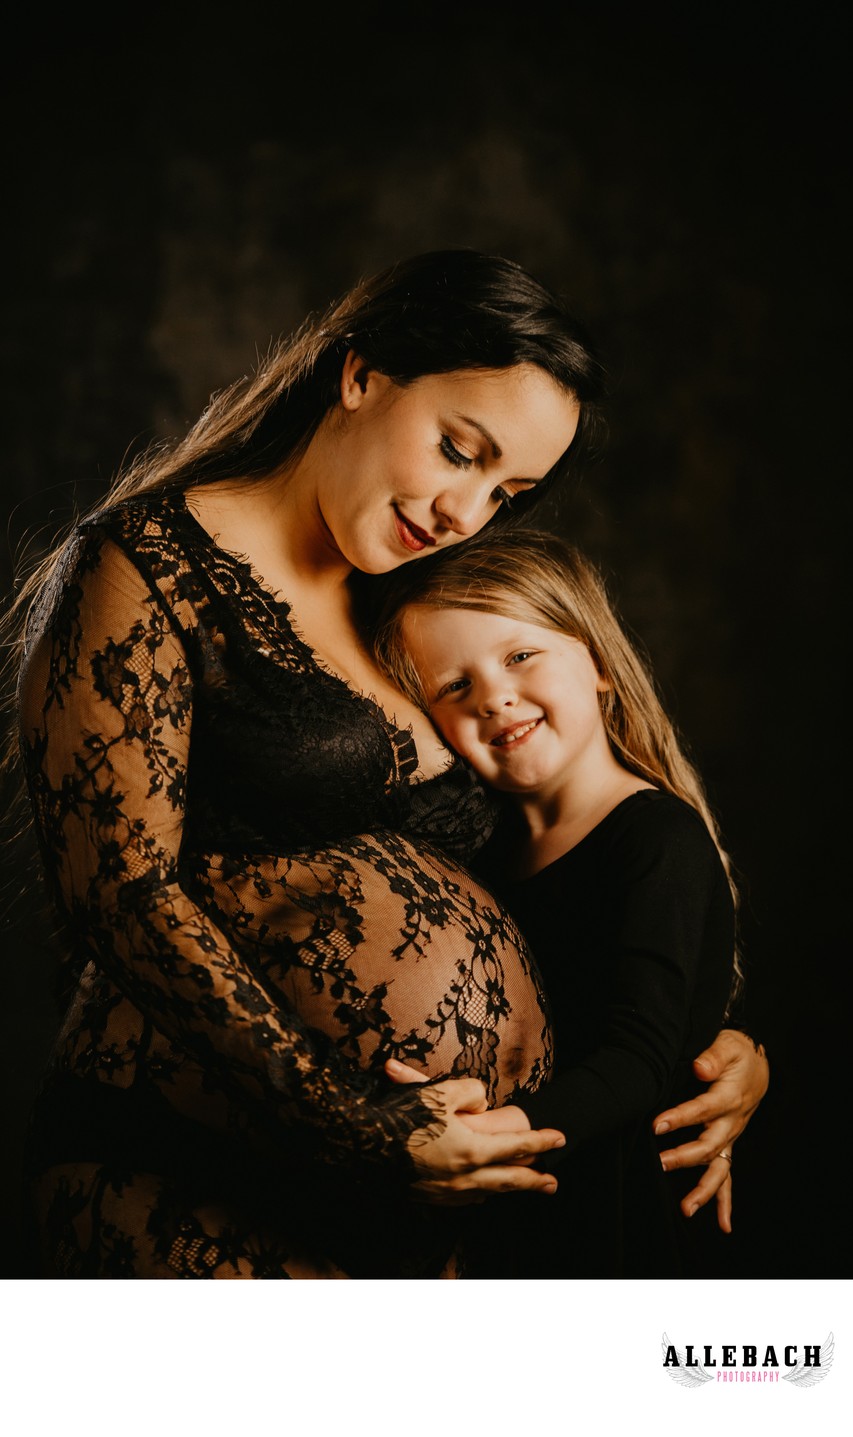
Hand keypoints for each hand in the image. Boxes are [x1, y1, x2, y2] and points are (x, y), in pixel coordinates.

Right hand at [385, 1058, 563, 1204]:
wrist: (358, 1144)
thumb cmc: (400, 1115)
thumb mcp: (440, 1091)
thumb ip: (469, 1092)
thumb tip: (479, 1100)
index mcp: (470, 1150)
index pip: (516, 1146)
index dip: (541, 1141)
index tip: (560, 1138)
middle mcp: (462, 1176)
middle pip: (509, 1181)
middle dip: (534, 1180)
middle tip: (553, 1182)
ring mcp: (444, 1192)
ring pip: (486, 1193)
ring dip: (508, 1189)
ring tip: (522, 1186)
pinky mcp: (427, 1197)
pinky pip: (463, 1199)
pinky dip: (480, 1193)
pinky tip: (480, 1190)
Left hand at [653, 1029, 767, 1229]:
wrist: (757, 1064)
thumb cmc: (737, 1052)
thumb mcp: (728, 1044)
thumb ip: (713, 1056)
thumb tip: (700, 1068)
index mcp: (730, 1096)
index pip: (703, 1109)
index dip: (680, 1118)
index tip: (657, 1125)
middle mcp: (732, 1122)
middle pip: (709, 1145)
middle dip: (684, 1157)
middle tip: (659, 1163)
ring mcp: (731, 1137)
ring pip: (719, 1169)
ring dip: (703, 1191)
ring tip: (685, 1209)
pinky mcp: (728, 1144)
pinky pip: (727, 1176)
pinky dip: (725, 1202)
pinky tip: (723, 1225)